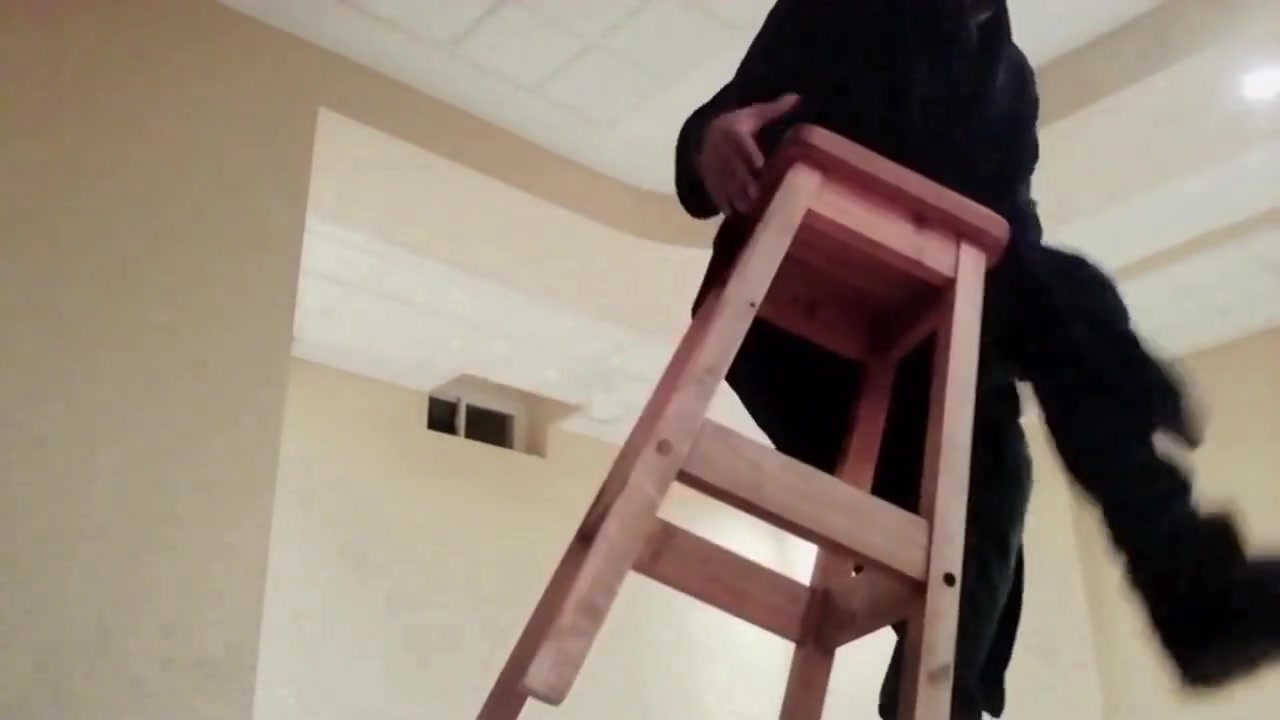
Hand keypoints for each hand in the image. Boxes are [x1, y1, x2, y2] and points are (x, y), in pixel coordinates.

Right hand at [696, 93, 799, 215]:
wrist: (705, 139)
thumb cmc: (737, 128)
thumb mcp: (752, 115)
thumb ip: (773, 109)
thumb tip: (797, 97)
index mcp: (731, 133)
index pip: (741, 146)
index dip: (751, 158)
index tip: (762, 168)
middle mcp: (720, 152)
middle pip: (733, 170)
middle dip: (745, 184)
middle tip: (759, 195)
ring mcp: (714, 171)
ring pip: (725, 187)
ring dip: (738, 199)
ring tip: (753, 210)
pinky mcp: (711, 186)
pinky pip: (719, 198)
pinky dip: (729, 208)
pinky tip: (742, 217)